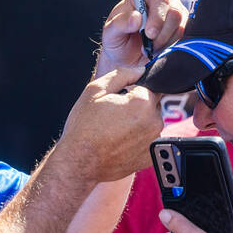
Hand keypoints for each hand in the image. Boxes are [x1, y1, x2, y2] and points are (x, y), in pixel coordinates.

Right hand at [57, 66, 162, 183]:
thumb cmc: (83, 128)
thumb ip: (122, 74)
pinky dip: (138, 140)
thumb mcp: (95, 90)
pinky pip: (149, 141)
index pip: (149, 87)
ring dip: (138, 124)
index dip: (132, 91)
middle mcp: (154, 122)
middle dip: (137, 107)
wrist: (79, 163)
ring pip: (150, 123)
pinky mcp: (150, 157)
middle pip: (151, 105)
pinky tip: (120, 143)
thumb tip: (140, 70)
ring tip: (115, 131)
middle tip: (113, 117)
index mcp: (142, 102)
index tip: (119, 101)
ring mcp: (153, 141)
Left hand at [98, 0, 186, 75]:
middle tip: (150, 46)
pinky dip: (169, 45)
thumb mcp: (110, 33)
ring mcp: (174, 9)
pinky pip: (182, 34)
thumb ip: (120, 24)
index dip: (157, 17)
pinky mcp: (181, 23)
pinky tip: (157, 48)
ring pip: (180, 25)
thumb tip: (136, 17)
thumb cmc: (118, 40)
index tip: (149, 34)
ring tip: (149, 48)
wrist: (127, 55)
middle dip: (162, 33)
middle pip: (174, 11)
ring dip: (164, 41)